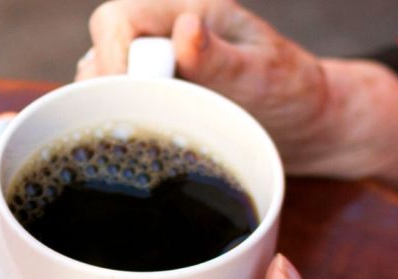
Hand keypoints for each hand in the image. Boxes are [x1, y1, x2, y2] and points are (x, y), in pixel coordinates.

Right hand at [76, 0, 397, 186]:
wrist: (302, 124)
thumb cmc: (292, 92)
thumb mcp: (264, 75)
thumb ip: (222, 57)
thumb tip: (185, 32)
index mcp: (188, 9)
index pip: (115, 20)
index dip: (111, 60)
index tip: (131, 102)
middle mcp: (160, 32)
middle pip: (97, 52)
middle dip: (109, 94)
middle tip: (145, 129)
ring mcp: (149, 64)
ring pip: (95, 83)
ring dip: (113, 113)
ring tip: (155, 138)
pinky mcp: (145, 93)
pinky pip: (108, 106)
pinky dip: (117, 126)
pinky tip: (146, 146)